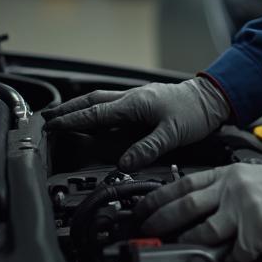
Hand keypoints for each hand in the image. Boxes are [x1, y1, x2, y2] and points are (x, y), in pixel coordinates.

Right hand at [42, 77, 230, 169]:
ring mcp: (137, 98)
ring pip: (101, 101)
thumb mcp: (173, 133)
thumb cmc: (196, 111)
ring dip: (81, 108)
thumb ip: (147, 148)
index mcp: (134, 103)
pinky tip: (95, 118)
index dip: (72, 120)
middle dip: (68, 110)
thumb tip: (124, 163)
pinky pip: (113, 105)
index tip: (51, 125)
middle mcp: (132, 98)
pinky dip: (97, 110)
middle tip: (47, 118)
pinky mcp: (144, 102)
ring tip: (63, 116)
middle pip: (92, 102)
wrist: (213, 97)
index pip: (95, 112)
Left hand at [135, 161, 261, 261]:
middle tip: (144, 233)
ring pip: (201, 233)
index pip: (183, 183)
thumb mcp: (256, 178)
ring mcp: (245, 207)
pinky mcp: (259, 229)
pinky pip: (235, 255)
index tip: (139, 210)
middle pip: (183, 207)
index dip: (156, 198)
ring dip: (187, 245)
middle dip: (158, 222)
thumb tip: (199, 213)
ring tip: (178, 253)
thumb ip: (227, 191)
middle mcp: (234, 187)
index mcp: (231, 172)